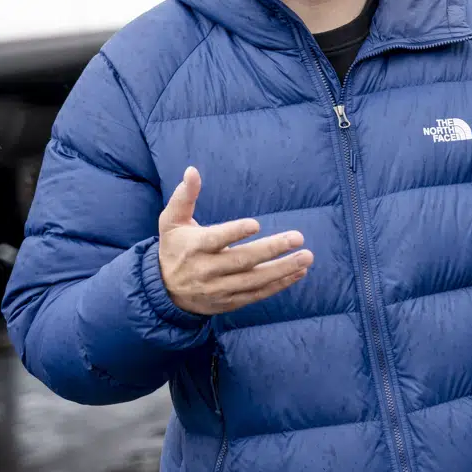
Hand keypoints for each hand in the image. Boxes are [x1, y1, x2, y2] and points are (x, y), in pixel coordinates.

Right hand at [158, 166, 312, 315]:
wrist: (165, 291)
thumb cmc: (174, 248)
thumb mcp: (171, 221)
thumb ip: (184, 197)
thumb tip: (192, 170)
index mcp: (193, 247)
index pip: (215, 240)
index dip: (234, 232)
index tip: (256, 224)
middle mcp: (207, 270)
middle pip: (242, 261)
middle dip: (271, 249)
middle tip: (298, 238)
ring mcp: (219, 288)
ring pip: (254, 280)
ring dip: (283, 269)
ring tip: (306, 257)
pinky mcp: (230, 301)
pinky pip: (257, 294)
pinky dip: (279, 285)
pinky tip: (299, 273)